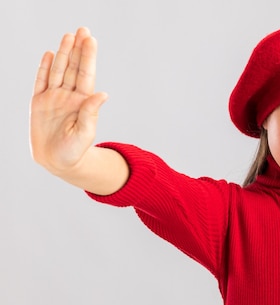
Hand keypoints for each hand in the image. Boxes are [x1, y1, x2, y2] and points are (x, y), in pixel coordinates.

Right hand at [30, 27, 107, 174]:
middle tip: (83, 29)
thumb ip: (91, 113)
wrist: (57, 162)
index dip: (88, 57)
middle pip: (73, 68)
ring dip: (64, 53)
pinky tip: (50, 55)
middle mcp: (69, 97)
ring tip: (69, 35)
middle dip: (78, 49)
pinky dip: (45, 68)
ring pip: (58, 71)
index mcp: (82, 103)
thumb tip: (102, 94)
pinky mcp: (39, 103)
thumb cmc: (74, 151)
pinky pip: (41, 82)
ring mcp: (54, 98)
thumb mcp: (85, 133)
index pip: (86, 75)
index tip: (91, 40)